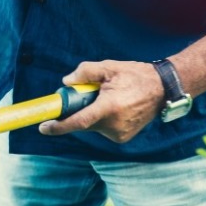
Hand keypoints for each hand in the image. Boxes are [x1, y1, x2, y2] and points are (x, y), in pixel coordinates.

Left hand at [38, 60, 163, 143]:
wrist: (162, 88)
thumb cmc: (134, 75)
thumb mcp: (108, 67)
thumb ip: (85, 72)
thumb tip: (66, 82)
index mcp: (109, 107)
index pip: (79, 121)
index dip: (59, 126)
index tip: (43, 127)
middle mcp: (114, 125)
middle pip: (84, 122)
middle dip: (78, 110)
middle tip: (85, 94)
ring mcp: (120, 133)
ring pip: (94, 126)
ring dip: (92, 113)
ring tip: (108, 97)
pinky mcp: (123, 138)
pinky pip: (103, 128)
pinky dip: (102, 119)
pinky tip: (114, 106)